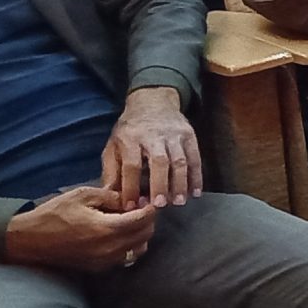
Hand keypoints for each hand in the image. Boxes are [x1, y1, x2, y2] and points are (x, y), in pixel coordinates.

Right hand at [4, 186, 157, 272]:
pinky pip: (124, 258)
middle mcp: (110, 249)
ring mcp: (104, 262)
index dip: (149, 208)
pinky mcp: (98, 268)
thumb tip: (129, 199)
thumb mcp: (82, 195)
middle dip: (148, 220)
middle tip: (139, 208)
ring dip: (140, 235)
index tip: (146, 199)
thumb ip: (110, 196)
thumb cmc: (53, 214)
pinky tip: (119, 234)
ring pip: (138, 249)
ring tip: (130, 221)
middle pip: (145, 235)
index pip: (144, 220)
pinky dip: (129, 246)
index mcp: (107, 229)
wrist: (29, 240)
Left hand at [100, 87, 200, 210]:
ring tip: (179, 202)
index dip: (130, 187)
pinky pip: (195, 157)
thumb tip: (110, 195)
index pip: (131, 165)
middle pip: (159, 161)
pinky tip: (195, 192)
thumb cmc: (130, 130)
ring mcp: (174, 134)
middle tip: (160, 205)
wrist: (153, 101)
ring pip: (180, 160)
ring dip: (180, 182)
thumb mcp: (113, 145)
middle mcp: (153, 135)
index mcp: (130, 138)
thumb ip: (111, 170)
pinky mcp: (189, 135)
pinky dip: (197, 176)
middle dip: (160, 183)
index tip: (131, 206)